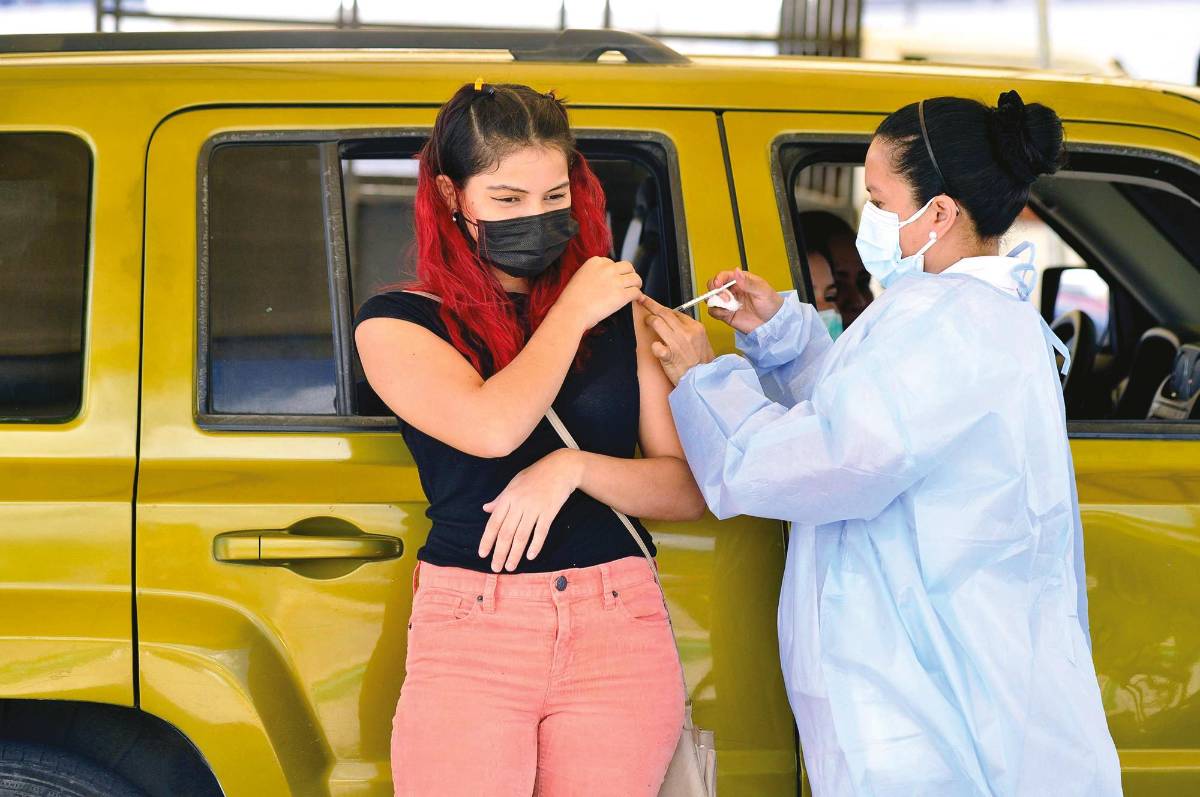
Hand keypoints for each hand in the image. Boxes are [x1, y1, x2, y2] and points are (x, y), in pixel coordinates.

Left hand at [479, 449, 582, 572]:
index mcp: (508, 497)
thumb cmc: (536, 475)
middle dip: (499, 552)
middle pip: (506, 533)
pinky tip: (530, 556)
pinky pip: (541, 532)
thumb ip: (500, 499)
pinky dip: (535, 545)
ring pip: (522, 536)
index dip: (487, 540)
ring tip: (510, 567)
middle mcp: (519, 504)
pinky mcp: (549, 511)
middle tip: (495, 568)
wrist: (561, 467)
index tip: (482, 554)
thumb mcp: (514, 483)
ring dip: (515, 554)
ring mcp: (534, 508)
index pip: (494, 523)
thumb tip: (485, 509)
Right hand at [554, 256, 643, 330]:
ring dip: (636, 284)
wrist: (571, 312)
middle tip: (629, 282)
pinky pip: (636, 292)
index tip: (615, 279)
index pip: (612, 262)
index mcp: (594, 262)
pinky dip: (638, 296)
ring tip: (635, 289)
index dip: (615, 272)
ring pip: (635, 278)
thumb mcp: (580, 277)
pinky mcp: (622, 295)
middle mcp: (607, 268)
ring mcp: (615, 281)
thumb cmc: (572, 300)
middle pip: (627, 266)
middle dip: (629, 274)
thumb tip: (603, 280)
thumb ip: (593, 274)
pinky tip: (636, 299)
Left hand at [636, 294, 715, 385]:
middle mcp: (686, 332)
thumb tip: (676, 321)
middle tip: (643, 302)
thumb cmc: (703, 363)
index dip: (664, 309)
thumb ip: (690, 330)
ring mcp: (677, 344)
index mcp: (696, 327)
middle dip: (651, 305)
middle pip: (664, 312)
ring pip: (657, 322)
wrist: (704, 380)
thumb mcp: (702, 341)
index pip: (676, 312)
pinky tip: (656, 348)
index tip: (657, 308)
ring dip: (649, 320)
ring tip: (647, 322)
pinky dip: (654, 346)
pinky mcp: (669, 356)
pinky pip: (656, 345)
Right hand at [704, 269, 784, 333]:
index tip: (718, 285)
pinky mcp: (726, 314)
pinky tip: (727, 313)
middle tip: (725, 298)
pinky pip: (714, 312)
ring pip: (712, 299)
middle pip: (714, 286)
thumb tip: (736, 272)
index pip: (724, 276)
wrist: (773, 323)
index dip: (718, 279)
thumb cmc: (771, 304)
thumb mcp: (762, 291)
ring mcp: (728, 303)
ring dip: (716, 302)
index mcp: (740, 281)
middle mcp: (732, 290)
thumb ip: (748, 283)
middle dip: (715, 291)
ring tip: (728, 306)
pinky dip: (717, 312)